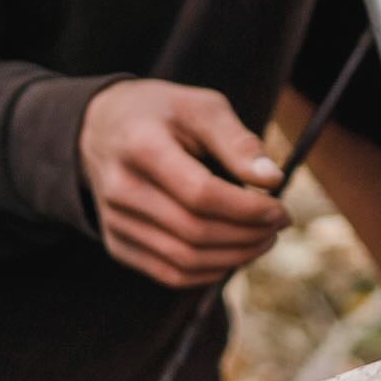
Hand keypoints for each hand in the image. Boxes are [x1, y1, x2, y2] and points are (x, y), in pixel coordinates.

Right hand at [80, 79, 291, 287]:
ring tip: (263, 240)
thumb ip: (237, 142)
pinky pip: (170, 273)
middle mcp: (120, 188)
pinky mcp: (117, 242)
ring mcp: (115, 220)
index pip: (200, 194)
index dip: (247, 209)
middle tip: (277, 225)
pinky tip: (234, 253)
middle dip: (248, 235)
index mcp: (140, 146)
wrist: (100, 128)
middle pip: (194, 232)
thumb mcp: (201, 107)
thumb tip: (272, 180)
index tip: (280, 207)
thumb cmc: (162, 113)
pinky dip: (210, 271)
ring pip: (184, 260)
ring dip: (234, 257)